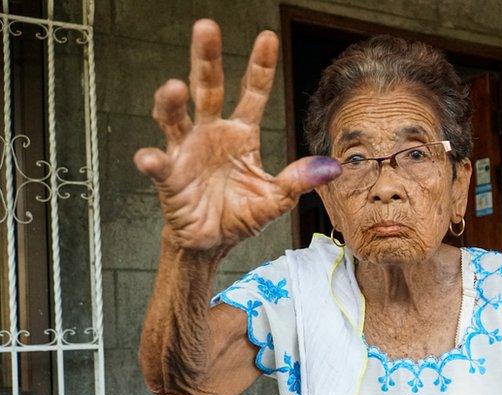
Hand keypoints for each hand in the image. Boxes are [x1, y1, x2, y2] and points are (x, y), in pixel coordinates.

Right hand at [133, 19, 339, 250]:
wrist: (211, 241)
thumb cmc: (241, 214)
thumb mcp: (276, 199)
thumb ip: (299, 181)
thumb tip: (333, 168)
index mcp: (241, 133)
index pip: (252, 93)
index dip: (259, 66)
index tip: (267, 36)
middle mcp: (211, 133)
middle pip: (208, 88)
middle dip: (206, 59)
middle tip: (207, 28)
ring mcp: (187, 151)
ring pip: (175, 117)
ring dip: (172, 101)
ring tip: (175, 87)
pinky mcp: (169, 176)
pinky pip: (158, 165)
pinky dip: (152, 161)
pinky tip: (150, 158)